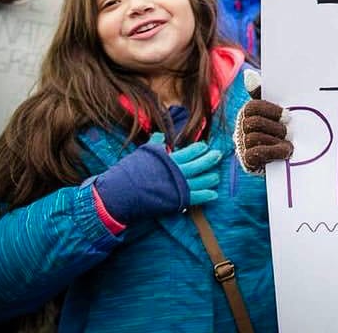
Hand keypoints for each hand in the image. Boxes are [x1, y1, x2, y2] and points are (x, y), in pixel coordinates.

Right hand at [93, 134, 221, 223]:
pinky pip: (195, 198)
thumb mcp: (141, 154)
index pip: (189, 151)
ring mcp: (177, 187)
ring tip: (216, 176)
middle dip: (210, 159)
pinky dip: (205, 196)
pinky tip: (214, 194)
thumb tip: (160, 135)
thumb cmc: (129, 173)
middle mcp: (175, 172)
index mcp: (168, 159)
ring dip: (210, 178)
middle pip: (198, 165)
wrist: (119, 195)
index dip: (199, 149)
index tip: (205, 146)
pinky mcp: (175, 201)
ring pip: (200, 181)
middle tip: (218, 155)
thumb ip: (154, 144)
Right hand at [234, 69, 292, 174]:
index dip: (271, 111)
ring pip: (253, 138)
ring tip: (289, 143)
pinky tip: (286, 151)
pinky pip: (255, 154)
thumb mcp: (277, 111)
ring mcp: (242, 145)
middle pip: (253, 123)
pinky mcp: (247, 162)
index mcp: (248, 113)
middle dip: (275, 127)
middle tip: (289, 131)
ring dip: (276, 141)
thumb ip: (264, 93)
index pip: (253, 107)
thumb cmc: (282, 130)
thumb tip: (249, 74)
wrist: (288, 157)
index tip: (288, 116)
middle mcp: (241, 128)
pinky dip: (274, 152)